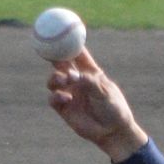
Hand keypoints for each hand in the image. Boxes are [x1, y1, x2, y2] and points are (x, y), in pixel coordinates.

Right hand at [47, 48, 148, 162]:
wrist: (113, 133)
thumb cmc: (114, 109)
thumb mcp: (105, 93)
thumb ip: (89, 82)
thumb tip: (72, 75)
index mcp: (90, 72)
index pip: (77, 53)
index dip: (68, 42)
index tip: (61, 31)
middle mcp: (77, 80)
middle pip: (60, 63)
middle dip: (53, 55)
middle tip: (49, 50)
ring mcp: (69, 93)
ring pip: (53, 79)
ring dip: (55, 77)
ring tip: (64, 80)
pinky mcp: (64, 108)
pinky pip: (53, 98)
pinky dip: (56, 96)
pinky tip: (67, 98)